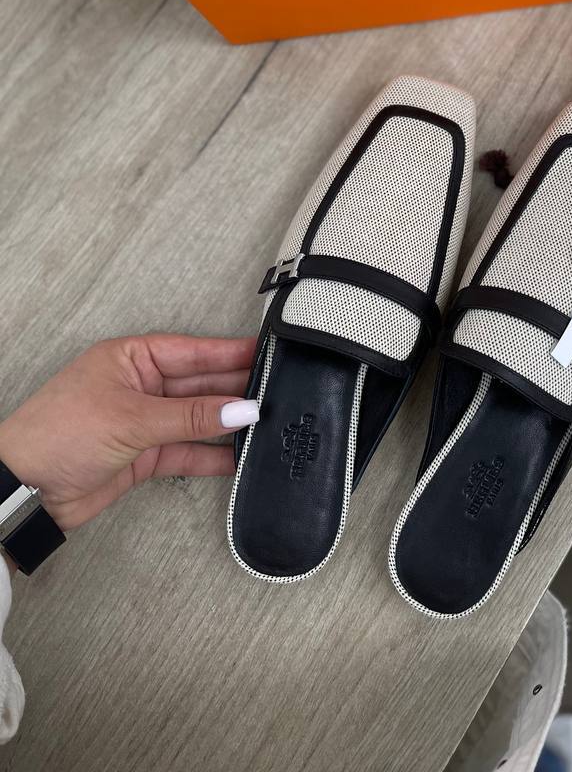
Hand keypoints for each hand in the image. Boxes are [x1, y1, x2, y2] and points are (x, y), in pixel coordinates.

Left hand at [0, 334, 258, 531]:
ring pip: (197, 419)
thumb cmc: (58, 434)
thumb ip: (191, 416)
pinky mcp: (144, 456)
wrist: (23, 491)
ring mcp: (143, 421)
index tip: (267, 352)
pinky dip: (212, 455)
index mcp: (132, 358)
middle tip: (277, 391)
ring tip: (266, 424)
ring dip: (227, 424)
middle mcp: (141, 386)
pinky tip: (239, 456)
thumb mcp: (132, 418)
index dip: (230, 352)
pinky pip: (187, 451)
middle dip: (235, 390)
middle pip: (199, 384)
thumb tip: (241, 409)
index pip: (193, 351)